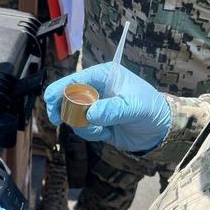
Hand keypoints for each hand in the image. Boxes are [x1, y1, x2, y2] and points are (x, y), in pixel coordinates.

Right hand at [44, 63, 170, 151]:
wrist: (159, 130)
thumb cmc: (150, 109)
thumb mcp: (134, 106)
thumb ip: (112, 109)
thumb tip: (89, 114)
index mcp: (104, 75)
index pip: (77, 79)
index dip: (60, 88)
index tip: (49, 98)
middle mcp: (95, 89)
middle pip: (67, 96)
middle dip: (63, 109)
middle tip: (58, 118)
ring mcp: (94, 106)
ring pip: (72, 115)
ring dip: (82, 125)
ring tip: (100, 129)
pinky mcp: (95, 122)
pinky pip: (82, 129)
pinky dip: (90, 133)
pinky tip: (105, 133)